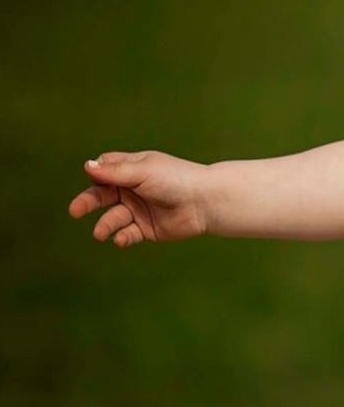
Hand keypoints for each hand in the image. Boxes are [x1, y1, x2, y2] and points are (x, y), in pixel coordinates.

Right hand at [68, 150, 209, 246]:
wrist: (205, 202)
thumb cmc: (176, 179)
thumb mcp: (143, 172)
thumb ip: (114, 171)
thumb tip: (86, 166)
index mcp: (131, 170)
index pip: (104, 170)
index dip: (97, 175)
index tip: (94, 178)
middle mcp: (133, 190)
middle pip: (102, 196)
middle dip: (88, 203)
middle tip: (75, 211)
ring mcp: (139, 211)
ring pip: (114, 218)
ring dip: (105, 225)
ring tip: (100, 233)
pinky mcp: (147, 230)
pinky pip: (129, 235)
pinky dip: (122, 238)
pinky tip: (121, 239)